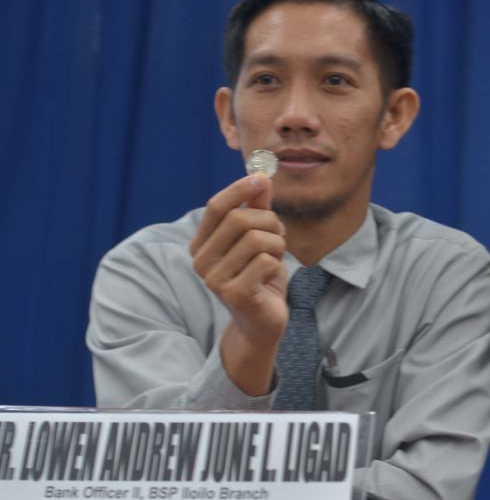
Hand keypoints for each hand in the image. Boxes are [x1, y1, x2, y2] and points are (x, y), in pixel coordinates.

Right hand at [189, 175, 287, 350]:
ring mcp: (214, 279)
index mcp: (202, 244)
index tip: (262, 178)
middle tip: (278, 234)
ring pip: (256, 240)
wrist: (261, 322)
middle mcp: (201, 260)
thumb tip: (262, 177)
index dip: (239, 189)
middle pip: (239, 219)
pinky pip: (265, 262)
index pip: (216, 207)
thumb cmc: (259, 277)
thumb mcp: (259, 239)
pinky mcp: (233, 294)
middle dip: (269, 222)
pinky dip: (277, 266)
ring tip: (276, 257)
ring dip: (277, 244)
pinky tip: (271, 277)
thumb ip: (257, 209)